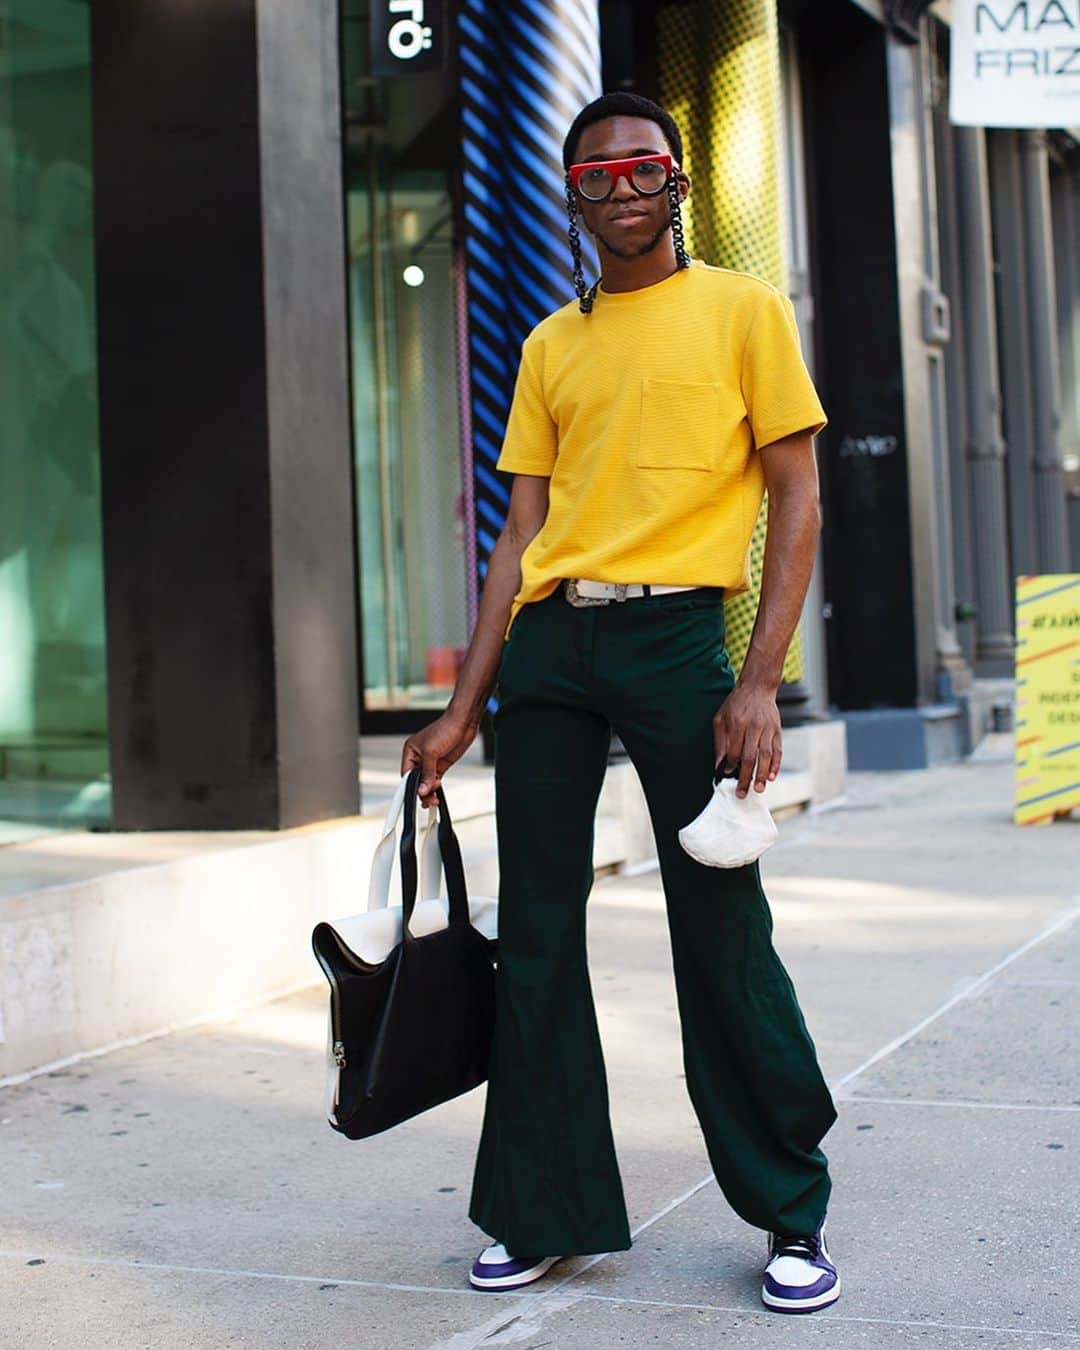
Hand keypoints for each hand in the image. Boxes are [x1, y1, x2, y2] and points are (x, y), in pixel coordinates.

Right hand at [401, 711, 480, 808]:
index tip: (413, 797)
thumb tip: (423, 789)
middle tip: (428, 799)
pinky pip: (435, 781)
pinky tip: (437, 794)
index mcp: (411, 751)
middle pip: (416, 780)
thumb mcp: (432, 752)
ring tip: (434, 799)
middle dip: (421, 790)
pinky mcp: (441, 765)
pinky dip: (436, 788)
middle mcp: (419, 757)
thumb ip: (427, 773)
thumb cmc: (445, 728)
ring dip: (429, 792)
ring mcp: (431, 762)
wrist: (463, 723)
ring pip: (426, 782)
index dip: (409, 786)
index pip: (406, 774)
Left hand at [712, 682, 781, 798]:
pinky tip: (772, 776)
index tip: (727, 775)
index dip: (730, 765)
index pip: (734, 750)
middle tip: (742, 793)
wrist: (757, 687)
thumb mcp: (721, 719)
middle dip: (745, 777)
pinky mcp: (777, 730)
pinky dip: (776, 764)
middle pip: (749, 756)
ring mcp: (767, 728)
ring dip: (762, 774)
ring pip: (766, 755)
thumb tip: (719, 765)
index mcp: (737, 723)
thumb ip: (720, 742)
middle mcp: (753, 726)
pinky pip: (778, 750)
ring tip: (759, 789)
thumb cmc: (736, 705)